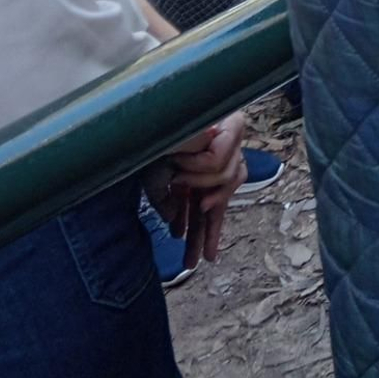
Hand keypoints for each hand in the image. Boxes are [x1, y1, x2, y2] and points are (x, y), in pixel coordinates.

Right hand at [147, 111, 245, 268]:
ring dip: (199, 184)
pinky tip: (185, 168)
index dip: (209, 231)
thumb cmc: (147, 142)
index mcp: (200, 168)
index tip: (206, 259)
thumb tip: (175, 225)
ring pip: (228, 180)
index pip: (212, 205)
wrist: (148, 118)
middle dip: (207, 230)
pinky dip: (201, 166)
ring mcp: (228, 143)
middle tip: (197, 259)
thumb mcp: (154, 180)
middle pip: (223, 199)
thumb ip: (168, 203)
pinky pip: (220, 161)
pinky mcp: (231, 127)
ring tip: (180, 180)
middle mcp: (218, 157)